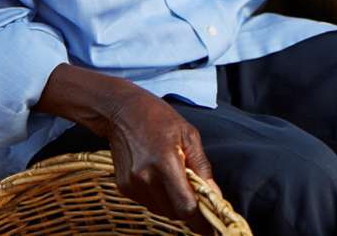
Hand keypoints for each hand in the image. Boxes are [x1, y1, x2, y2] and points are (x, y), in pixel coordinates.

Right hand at [103, 88, 214, 224]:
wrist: (122, 112)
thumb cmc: (159, 118)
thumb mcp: (188, 135)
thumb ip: (201, 167)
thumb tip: (214, 195)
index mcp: (165, 162)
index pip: (185, 206)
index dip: (200, 219)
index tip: (211, 226)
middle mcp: (146, 178)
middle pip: (174, 212)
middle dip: (189, 210)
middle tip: (199, 200)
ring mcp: (132, 185)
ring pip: (161, 210)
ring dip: (174, 204)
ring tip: (177, 181)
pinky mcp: (124, 188)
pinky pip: (148, 202)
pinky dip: (159, 197)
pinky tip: (160, 177)